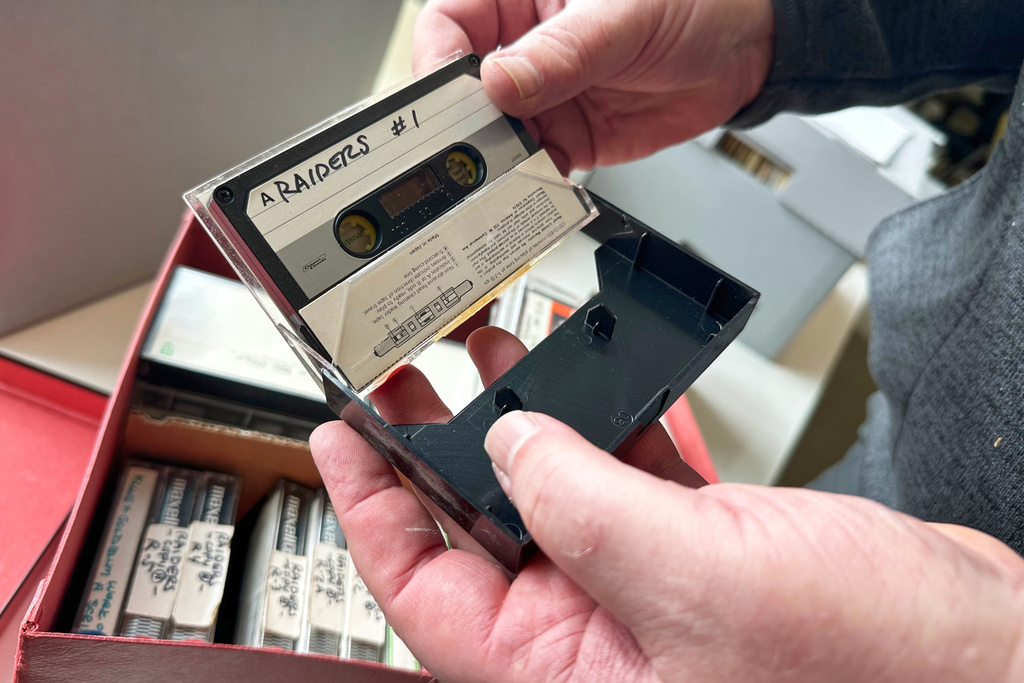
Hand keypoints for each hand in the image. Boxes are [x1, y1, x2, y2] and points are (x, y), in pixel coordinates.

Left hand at [311, 326, 1023, 681]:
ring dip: (530, 420)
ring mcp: (648, 592)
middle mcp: (593, 637)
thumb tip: (509, 442)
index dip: (368, 501)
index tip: (340, 431)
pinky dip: (615, 426)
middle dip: (446, 441)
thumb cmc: (872, 675)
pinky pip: (631, 482)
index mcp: (561, 671)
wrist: (983, 657)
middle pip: (480, 528)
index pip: (422, 582)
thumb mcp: (693, 578)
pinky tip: (605, 378)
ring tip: (499, 349)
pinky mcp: (703, 555)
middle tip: (414, 370)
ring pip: (555, 493)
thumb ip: (581, 502)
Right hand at [412, 0, 774, 172]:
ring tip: (511, 173)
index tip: (450, 95)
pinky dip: (534, 183)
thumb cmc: (695, 2)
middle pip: (466, 89)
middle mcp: (527, 47)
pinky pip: (537, 166)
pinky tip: (540, 186)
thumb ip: (560, 54)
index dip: (440, 59)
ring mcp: (547, 96)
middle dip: (465, 122)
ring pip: (497, 135)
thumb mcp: (622, 17)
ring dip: (499, 161)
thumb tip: (498, 82)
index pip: (451, 24)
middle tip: (473, 146)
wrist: (748, 50)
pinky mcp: (572, 137)